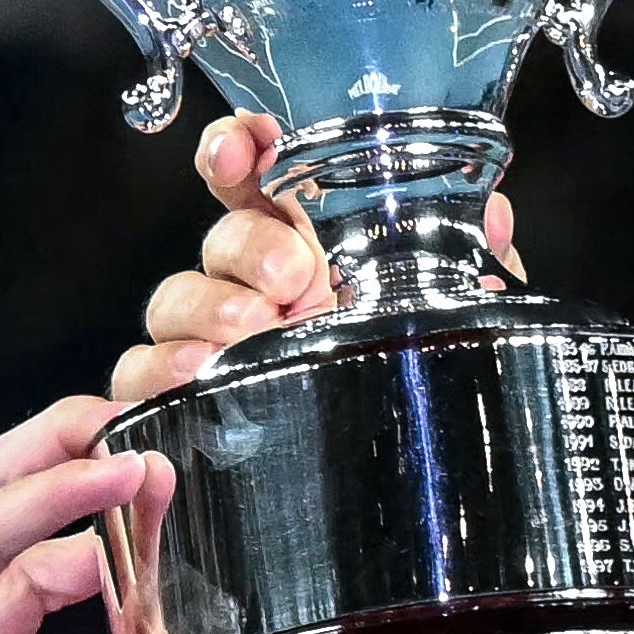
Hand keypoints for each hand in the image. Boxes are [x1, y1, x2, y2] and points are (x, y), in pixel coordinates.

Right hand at [111, 112, 522, 403]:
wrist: (397, 488)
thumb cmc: (411, 384)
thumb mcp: (455, 319)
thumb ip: (471, 262)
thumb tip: (493, 215)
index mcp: (308, 245)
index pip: (256, 175)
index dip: (241, 146)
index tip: (249, 145)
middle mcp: (254, 287)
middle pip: (221, 238)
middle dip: (250, 246)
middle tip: (292, 276)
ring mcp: (212, 342)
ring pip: (175, 297)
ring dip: (207, 305)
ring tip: (252, 328)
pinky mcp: (180, 399)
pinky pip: (139, 373)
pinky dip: (157, 368)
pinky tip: (196, 373)